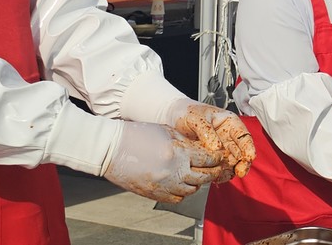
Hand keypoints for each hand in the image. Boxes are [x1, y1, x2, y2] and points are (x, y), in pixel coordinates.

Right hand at [104, 122, 223, 202]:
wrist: (111, 149)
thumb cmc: (137, 135)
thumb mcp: (168, 131)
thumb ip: (187, 142)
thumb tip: (205, 150)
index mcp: (178, 151)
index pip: (209, 159)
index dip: (217, 158)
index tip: (220, 157)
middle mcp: (173, 170)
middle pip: (204, 177)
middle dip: (213, 172)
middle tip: (216, 168)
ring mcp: (163, 184)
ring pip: (192, 190)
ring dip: (198, 183)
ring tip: (198, 174)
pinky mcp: (154, 194)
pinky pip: (177, 198)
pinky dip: (183, 192)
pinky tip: (182, 183)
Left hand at [164, 99, 255, 179]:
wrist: (174, 118)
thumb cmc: (188, 112)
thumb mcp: (197, 118)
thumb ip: (207, 131)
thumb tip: (216, 148)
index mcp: (230, 123)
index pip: (243, 136)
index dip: (248, 147)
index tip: (249, 157)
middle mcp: (228, 137)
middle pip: (241, 152)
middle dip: (243, 163)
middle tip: (240, 171)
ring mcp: (221, 149)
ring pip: (232, 162)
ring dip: (230, 170)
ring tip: (223, 175)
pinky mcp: (212, 158)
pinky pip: (219, 168)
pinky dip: (219, 174)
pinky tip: (216, 177)